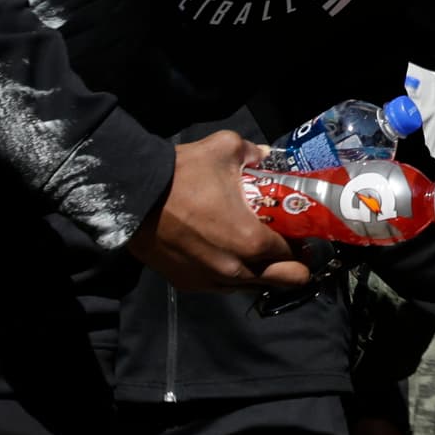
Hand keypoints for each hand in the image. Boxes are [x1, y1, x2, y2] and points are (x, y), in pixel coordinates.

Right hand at [127, 130, 311, 291]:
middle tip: (287, 245)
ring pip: (253, 286)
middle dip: (293, 265)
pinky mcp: (189, 284)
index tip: (299, 231)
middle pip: (284, 281)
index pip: (293, 253)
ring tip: (256, 248)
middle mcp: (236, 269)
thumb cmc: (183, 173)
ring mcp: (211, 281)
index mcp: (251, 240)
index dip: (301, 242)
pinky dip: (233, 274)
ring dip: (262, 271)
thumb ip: (254, 153)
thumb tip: (266, 156)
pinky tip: (227, 253)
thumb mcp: (225, 148)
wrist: (134, 196)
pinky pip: (224, 286)